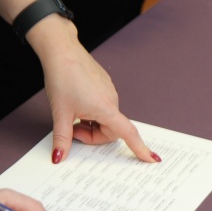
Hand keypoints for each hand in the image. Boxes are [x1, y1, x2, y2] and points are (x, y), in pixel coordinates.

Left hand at [40, 31, 161, 163]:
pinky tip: (75, 104)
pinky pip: (102, 107)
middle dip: (93, 136)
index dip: (140, 148)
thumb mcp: (60, 113)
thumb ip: (62, 139)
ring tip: (71, 114)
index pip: (128, 133)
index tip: (152, 159)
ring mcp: (109, 92)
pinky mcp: (103, 86)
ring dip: (90, 124)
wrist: (61, 50)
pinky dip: (90, 113)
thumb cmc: (62, 77)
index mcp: (106, 109)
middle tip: (72, 130)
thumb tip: (59, 158)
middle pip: (110, 131)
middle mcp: (112, 100)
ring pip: (104, 120)